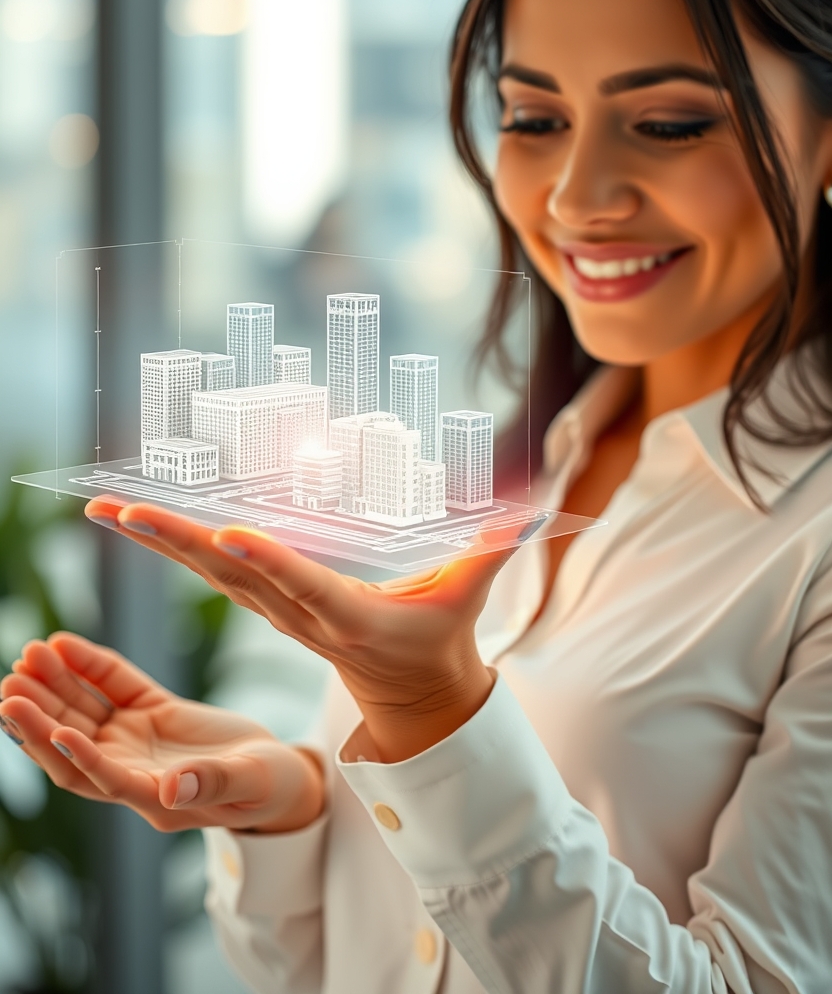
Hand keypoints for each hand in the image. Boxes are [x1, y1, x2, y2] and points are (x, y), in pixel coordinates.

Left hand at [0, 633, 324, 832]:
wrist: (278, 774)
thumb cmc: (268, 788)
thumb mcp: (247, 783)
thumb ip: (209, 783)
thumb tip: (168, 789)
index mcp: (154, 798)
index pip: (103, 779)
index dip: (77, 756)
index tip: (54, 730)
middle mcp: (133, 770)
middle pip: (74, 747)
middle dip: (40, 720)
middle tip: (11, 688)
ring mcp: (138, 740)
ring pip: (84, 712)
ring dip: (54, 687)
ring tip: (28, 656)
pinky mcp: (151, 711)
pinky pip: (113, 686)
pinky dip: (88, 666)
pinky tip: (63, 644)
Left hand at [85, 499, 532, 761]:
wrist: (409, 694)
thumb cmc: (438, 638)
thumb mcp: (467, 597)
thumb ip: (491, 552)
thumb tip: (533, 511)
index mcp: (348, 614)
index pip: (303, 584)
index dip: (268, 561)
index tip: (226, 534)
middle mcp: (300, 614)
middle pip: (233, 576)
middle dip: (175, 544)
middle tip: (120, 510)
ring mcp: (277, 613)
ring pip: (210, 574)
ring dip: (158, 543)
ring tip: (108, 509)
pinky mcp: (268, 606)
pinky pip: (214, 574)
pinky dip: (174, 547)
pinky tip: (139, 521)